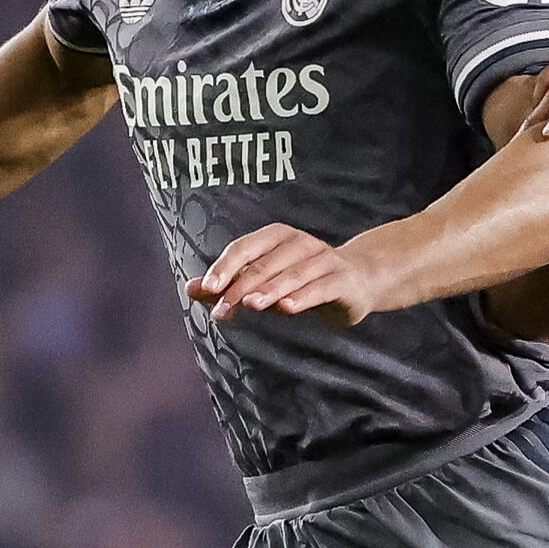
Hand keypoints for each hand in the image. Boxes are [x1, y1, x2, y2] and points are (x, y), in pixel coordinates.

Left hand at [189, 223, 394, 326]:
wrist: (358, 281)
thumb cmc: (304, 280)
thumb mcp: (267, 280)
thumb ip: (230, 283)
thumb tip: (190, 289)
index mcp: (277, 237)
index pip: (245, 249)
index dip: (225, 267)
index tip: (208, 289)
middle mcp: (300, 243)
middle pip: (265, 264)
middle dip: (241, 287)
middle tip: (223, 310)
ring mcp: (324, 259)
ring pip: (292, 275)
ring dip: (270, 290)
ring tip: (251, 305)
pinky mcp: (342, 280)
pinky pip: (321, 287)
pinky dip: (304, 297)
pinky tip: (287, 308)